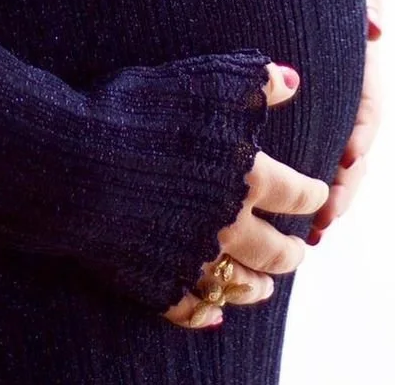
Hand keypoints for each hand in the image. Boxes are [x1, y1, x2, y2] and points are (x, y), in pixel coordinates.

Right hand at [162, 62, 327, 329]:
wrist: (76, 163)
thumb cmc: (142, 110)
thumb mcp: (207, 81)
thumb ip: (256, 83)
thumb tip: (295, 82)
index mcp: (248, 176)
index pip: (296, 193)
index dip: (312, 194)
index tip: (319, 194)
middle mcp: (228, 224)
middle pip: (274, 249)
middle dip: (291, 250)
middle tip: (300, 251)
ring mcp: (191, 259)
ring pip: (238, 283)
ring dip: (257, 287)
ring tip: (266, 288)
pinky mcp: (155, 282)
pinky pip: (190, 307)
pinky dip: (207, 312)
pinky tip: (214, 313)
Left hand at [306, 0, 383, 245]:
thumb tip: (376, 27)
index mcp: (357, 72)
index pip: (369, 106)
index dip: (363, 132)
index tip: (351, 155)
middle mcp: (343, 102)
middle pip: (355, 152)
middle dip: (346, 186)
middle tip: (329, 214)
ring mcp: (321, 120)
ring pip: (333, 170)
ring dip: (328, 203)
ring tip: (314, 233)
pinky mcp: (295, 133)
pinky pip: (305, 170)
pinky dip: (302, 200)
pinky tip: (294, 229)